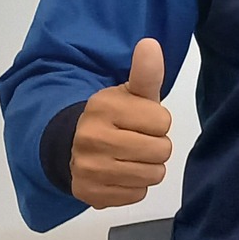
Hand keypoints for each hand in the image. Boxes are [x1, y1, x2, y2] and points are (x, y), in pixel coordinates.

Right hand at [71, 38, 174, 207]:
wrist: (75, 145)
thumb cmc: (116, 117)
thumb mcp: (132, 93)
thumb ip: (146, 72)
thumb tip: (150, 44)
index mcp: (103, 107)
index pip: (163, 121)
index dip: (158, 122)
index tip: (141, 120)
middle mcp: (91, 137)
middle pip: (161, 150)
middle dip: (156, 146)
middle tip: (137, 140)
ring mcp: (87, 168)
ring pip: (152, 175)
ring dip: (148, 168)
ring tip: (130, 157)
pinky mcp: (89, 193)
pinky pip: (136, 194)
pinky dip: (134, 186)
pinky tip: (120, 173)